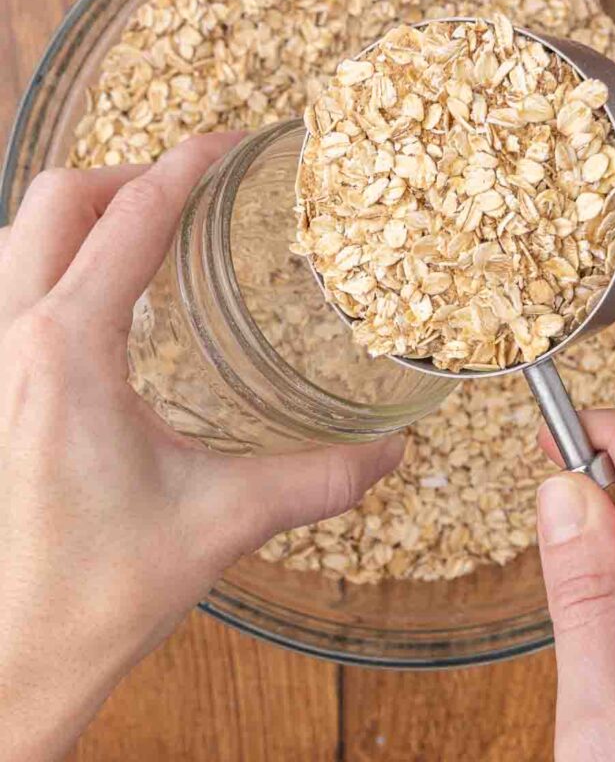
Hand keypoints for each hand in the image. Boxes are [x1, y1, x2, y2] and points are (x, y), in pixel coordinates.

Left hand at [0, 134, 402, 761]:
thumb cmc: (92, 590)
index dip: (183, 167)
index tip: (226, 144)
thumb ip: (316, 479)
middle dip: (126, 175)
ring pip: (19, 235)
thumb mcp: (221, 520)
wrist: (11, 659)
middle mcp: (12, 338)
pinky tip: (111, 301)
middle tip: (193, 189)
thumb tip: (387, 457)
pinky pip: (12, 284)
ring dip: (85, 213)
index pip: (128, 218)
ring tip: (154, 228)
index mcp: (67, 349)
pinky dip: (60, 260)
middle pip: (54, 200)